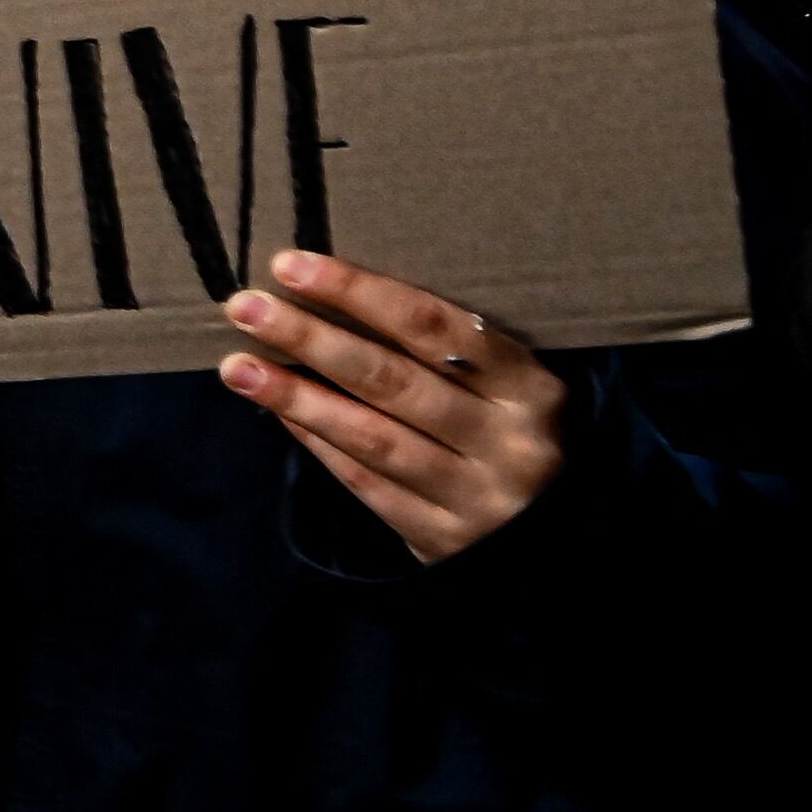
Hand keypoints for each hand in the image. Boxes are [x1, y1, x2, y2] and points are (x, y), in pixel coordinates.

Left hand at [218, 251, 568, 561]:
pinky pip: (368, 484)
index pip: (434, 327)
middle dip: (311, 339)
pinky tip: (278, 413)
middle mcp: (507, 443)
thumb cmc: (528, 440)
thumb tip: (344, 297)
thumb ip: (458, 352)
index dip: (359, 292)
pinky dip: (319, 445)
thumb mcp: (519, 390)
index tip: (292, 265)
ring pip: (372, 438)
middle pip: (392, 380)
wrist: (575, 546)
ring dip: (297, 398)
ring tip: (236, 366)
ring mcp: (476, 498)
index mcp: (531, 390)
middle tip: (245, 305)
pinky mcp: (444, 542)